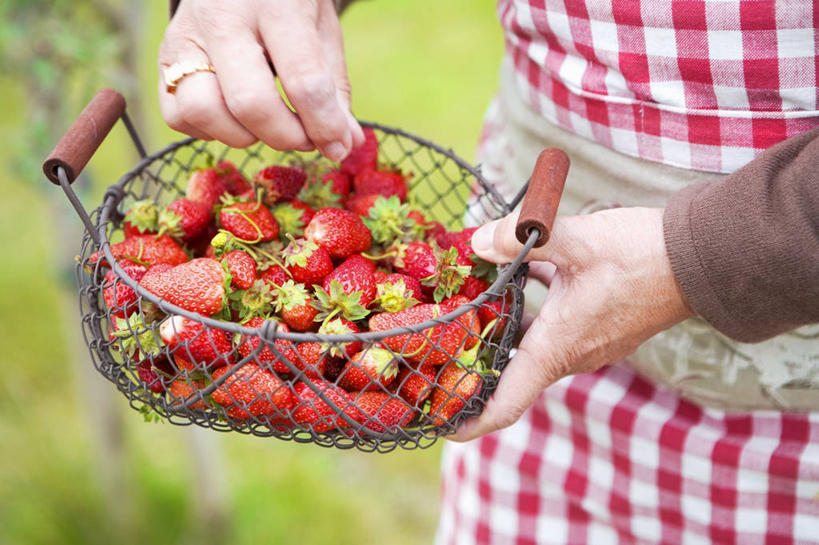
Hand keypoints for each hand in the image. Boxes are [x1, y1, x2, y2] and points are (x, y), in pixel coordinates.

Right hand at [158, 0, 363, 159]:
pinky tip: (234, 116)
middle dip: (285, 136)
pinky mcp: (164, 58)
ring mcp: (184, 37)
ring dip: (243, 136)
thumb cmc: (287, 4)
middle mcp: (222, 18)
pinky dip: (210, 131)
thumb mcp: (321, 31)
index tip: (339, 146)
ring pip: (203, 112)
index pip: (303, 79)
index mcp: (274, 5)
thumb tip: (344, 144)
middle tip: (304, 137)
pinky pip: (178, 116)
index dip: (324, 124)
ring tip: (267, 124)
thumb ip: (333, 89)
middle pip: (250, 103)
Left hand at [451, 207, 693, 440]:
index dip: (471, 422)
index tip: (441, 426)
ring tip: (468, 307)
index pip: (508, 404)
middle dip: (475, 367)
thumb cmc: (642, 255)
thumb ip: (521, 239)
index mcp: (558, 348)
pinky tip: (516, 272)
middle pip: (512, 375)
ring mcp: (588, 343)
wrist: (702, 256)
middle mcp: (572, 355)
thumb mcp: (575, 241)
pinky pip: (552, 328)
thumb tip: (478, 241)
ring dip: (502, 331)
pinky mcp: (599, 325)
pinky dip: (529, 310)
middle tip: (438, 351)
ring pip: (531, 346)